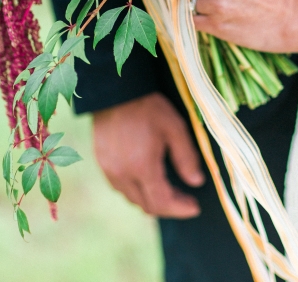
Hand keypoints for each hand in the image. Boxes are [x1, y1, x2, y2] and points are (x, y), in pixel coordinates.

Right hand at [92, 92, 204, 217]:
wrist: (116, 90)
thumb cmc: (148, 106)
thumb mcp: (174, 127)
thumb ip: (186, 157)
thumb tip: (196, 182)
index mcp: (142, 167)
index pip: (162, 202)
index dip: (180, 208)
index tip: (195, 207)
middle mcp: (122, 174)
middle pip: (146, 205)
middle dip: (168, 206)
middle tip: (185, 197)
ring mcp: (108, 169)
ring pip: (132, 198)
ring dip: (150, 198)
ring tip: (167, 188)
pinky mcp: (101, 162)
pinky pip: (120, 186)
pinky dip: (136, 189)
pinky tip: (146, 177)